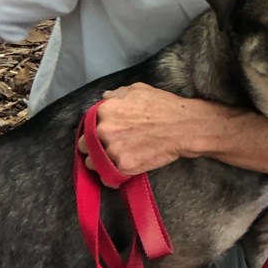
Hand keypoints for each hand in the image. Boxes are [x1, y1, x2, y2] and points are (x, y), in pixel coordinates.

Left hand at [78, 83, 201, 174]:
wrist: (183, 127)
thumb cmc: (162, 106)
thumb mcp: (137, 90)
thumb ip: (116, 95)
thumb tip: (104, 98)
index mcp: (104, 111)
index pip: (86, 124)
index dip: (93, 130)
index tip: (101, 134)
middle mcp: (103, 131)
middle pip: (84, 145)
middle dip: (92, 146)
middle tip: (105, 147)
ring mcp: (112, 150)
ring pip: (92, 163)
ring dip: (99, 162)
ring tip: (112, 160)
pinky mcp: (123, 167)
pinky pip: (107, 177)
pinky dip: (110, 176)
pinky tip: (119, 170)